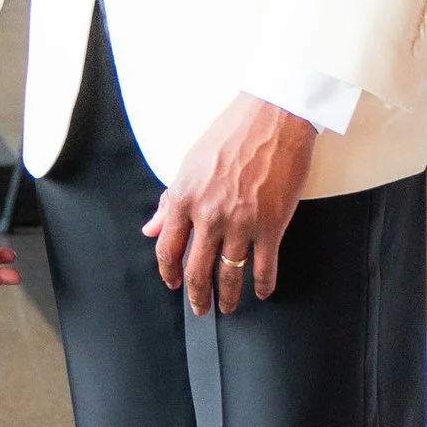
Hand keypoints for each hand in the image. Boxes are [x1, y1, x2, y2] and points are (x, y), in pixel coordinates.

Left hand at [145, 95, 316, 315]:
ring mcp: (241, 223)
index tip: (173, 284)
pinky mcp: (271, 225)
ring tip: (229, 307)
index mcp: (184, 199)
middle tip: (201, 308)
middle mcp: (209, 216)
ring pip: (230, 274)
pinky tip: (262, 291)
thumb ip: (169, 200)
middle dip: (197, 296)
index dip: (168, 273)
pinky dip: (263, 284)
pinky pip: (264, 266)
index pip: (167, 249)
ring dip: (228, 296)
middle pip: (197, 270)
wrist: (274, 117)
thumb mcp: (190, 164)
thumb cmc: (232, 133)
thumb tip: (151, 228)